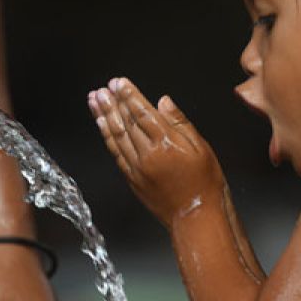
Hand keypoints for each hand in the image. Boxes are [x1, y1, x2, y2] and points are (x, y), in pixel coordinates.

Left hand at [88, 77, 223, 226]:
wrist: (196, 217)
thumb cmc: (205, 183)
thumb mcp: (202, 148)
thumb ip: (180, 123)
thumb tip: (163, 102)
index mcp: (167, 144)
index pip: (142, 113)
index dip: (129, 95)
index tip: (119, 82)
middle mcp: (148, 155)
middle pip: (126, 122)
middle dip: (112, 102)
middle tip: (102, 88)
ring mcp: (137, 168)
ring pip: (116, 136)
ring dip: (103, 116)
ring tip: (95, 100)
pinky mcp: (132, 179)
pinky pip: (116, 153)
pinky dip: (107, 137)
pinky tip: (101, 124)